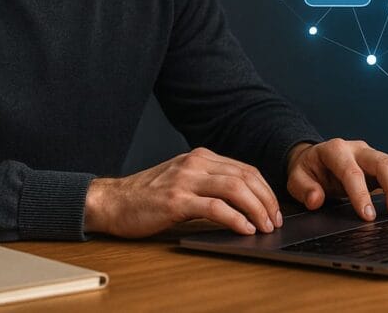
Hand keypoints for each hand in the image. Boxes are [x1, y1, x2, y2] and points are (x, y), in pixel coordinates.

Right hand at [83, 147, 282, 237]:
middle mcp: (195, 163)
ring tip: (264, 226)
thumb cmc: (147, 196)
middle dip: (266, 200)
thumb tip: (244, 202)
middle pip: (245, 177)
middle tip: (274, 220)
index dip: (265, 189)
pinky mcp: (176, 201)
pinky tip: (244, 229)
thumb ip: (208, 183)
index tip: (273, 208)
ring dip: (256, 209)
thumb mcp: (182, 179)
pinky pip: (215, 207)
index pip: (245, 169)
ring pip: (235, 188)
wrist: (112, 202)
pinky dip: (235, 219)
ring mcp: (185, 180)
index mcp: (200, 157)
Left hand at [286, 139, 387, 220]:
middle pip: (383, 163)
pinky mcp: (383, 165)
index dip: (361, 194)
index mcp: (335, 150)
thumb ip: (304, 189)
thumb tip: (315, 199)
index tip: (368, 216)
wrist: (315, 158)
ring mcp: (373, 155)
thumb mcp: (297, 178)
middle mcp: (358, 149)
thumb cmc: (308, 169)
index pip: (352, 171)